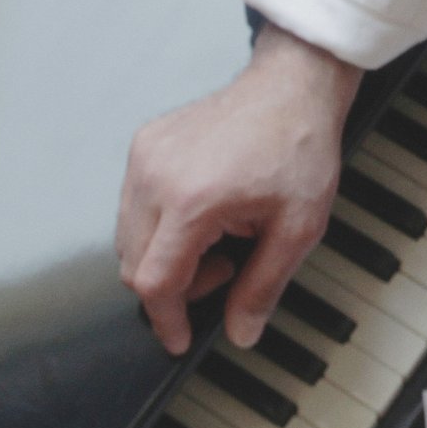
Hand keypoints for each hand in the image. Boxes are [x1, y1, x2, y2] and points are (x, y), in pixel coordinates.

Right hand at [114, 23, 361, 354]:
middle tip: (225, 271)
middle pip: (134, 265)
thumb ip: (263, 286)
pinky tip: (204, 216)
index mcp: (192, 199)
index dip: (166, 320)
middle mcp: (156, 176)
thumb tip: (240, 332)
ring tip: (219, 240)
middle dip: (174, 287)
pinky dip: (159, 227)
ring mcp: (144, 157)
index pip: (155, 282)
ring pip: (128, 239)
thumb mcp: (298, 228)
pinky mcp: (143, 145)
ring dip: (165, 257)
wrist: (292, 88)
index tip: (180, 339)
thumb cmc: (298, 146)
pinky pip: (133, 206)